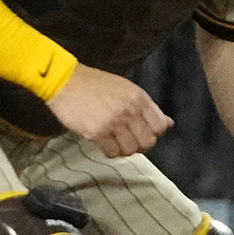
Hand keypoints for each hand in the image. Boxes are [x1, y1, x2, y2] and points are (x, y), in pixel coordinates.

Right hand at [47, 64, 171, 157]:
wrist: (65, 82)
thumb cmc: (94, 84)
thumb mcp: (126, 89)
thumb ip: (147, 107)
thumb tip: (168, 123)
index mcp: (139, 98)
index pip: (160, 126)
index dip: (153, 132)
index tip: (144, 132)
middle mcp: (129, 110)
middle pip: (148, 141)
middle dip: (140, 144)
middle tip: (129, 140)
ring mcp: (114, 122)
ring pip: (131, 150)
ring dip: (124, 149)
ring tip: (116, 142)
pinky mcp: (97, 132)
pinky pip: (112, 152)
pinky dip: (110, 152)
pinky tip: (105, 143)